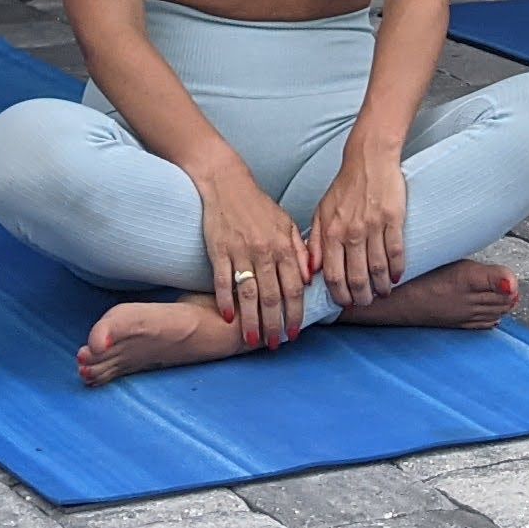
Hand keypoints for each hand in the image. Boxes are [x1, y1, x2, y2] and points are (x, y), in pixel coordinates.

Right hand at [196, 171, 310, 348]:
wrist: (227, 184)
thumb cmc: (258, 206)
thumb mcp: (285, 223)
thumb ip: (299, 251)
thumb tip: (309, 279)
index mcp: (284, 246)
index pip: (294, 287)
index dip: (295, 312)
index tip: (295, 332)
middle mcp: (265, 251)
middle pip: (272, 295)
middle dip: (275, 324)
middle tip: (275, 344)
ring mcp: (241, 252)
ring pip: (248, 293)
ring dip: (251, 319)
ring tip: (252, 339)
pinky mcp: (219, 251)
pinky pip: (222, 281)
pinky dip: (225, 300)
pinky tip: (228, 318)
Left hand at [308, 138, 410, 309]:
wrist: (369, 160)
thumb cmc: (345, 187)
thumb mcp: (321, 212)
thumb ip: (316, 243)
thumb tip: (313, 271)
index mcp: (331, 232)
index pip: (333, 275)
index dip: (339, 294)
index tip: (345, 303)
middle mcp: (351, 232)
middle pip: (357, 277)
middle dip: (362, 297)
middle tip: (366, 302)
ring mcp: (373, 226)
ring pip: (378, 268)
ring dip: (381, 287)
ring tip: (382, 293)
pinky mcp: (394, 219)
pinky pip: (396, 251)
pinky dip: (397, 268)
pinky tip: (397, 277)